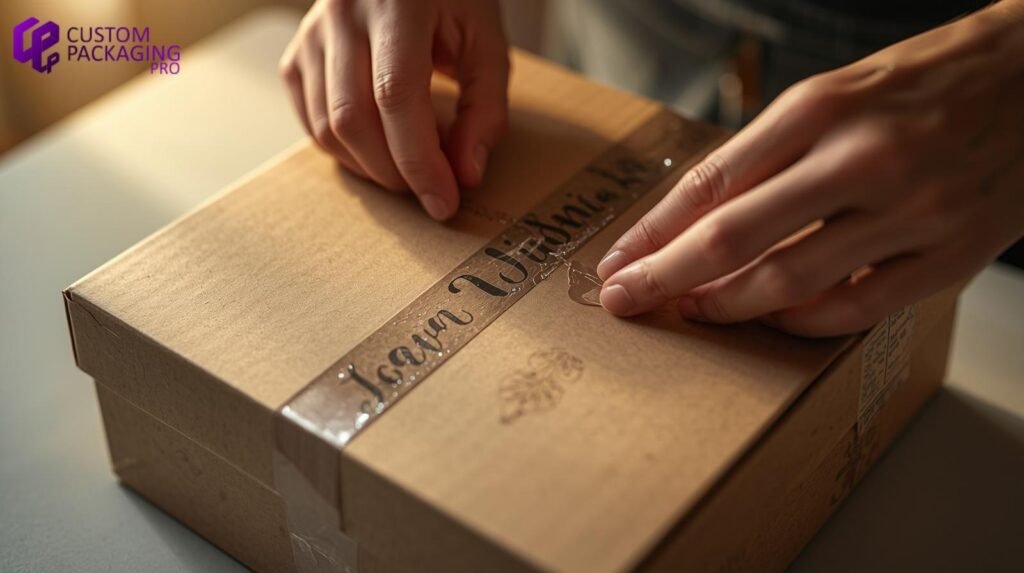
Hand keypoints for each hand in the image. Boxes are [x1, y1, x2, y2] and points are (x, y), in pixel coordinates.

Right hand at [279, 0, 509, 219]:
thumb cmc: (452, 0)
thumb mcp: (487, 42)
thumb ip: (485, 108)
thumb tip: (465, 175)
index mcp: (396, 2)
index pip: (396, 95)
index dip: (419, 160)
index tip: (444, 201)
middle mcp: (342, 14)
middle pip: (354, 119)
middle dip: (396, 173)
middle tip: (433, 189)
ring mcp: (311, 35)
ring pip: (328, 128)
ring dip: (372, 167)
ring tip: (411, 164)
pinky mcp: (296, 56)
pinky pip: (312, 123)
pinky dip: (347, 152)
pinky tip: (380, 150)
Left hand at [597, 1, 1023, 336]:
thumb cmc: (926, 81)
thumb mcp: (835, 92)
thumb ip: (769, 153)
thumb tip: (697, 218)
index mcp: (821, 107)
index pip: (710, 183)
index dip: (652, 233)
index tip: (618, 263)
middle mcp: (862, 157)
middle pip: (733, 237)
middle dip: (665, 277)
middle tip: (626, 301)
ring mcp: (911, 209)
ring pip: (789, 280)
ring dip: (727, 305)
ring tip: (692, 309)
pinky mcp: (952, 253)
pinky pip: (857, 307)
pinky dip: (802, 322)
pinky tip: (772, 318)